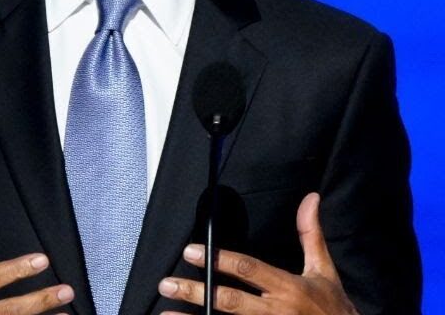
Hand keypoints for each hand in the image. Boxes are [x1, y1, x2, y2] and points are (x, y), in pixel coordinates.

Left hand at [159, 193, 357, 313]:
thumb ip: (311, 236)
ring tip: (167, 313)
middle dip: (197, 291)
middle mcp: (277, 310)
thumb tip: (310, 199)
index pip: (248, 269)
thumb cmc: (335, 308)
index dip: (219, 259)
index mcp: (289, 287)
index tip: (191, 251)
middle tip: (167, 283)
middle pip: (230, 300)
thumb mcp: (325, 272)